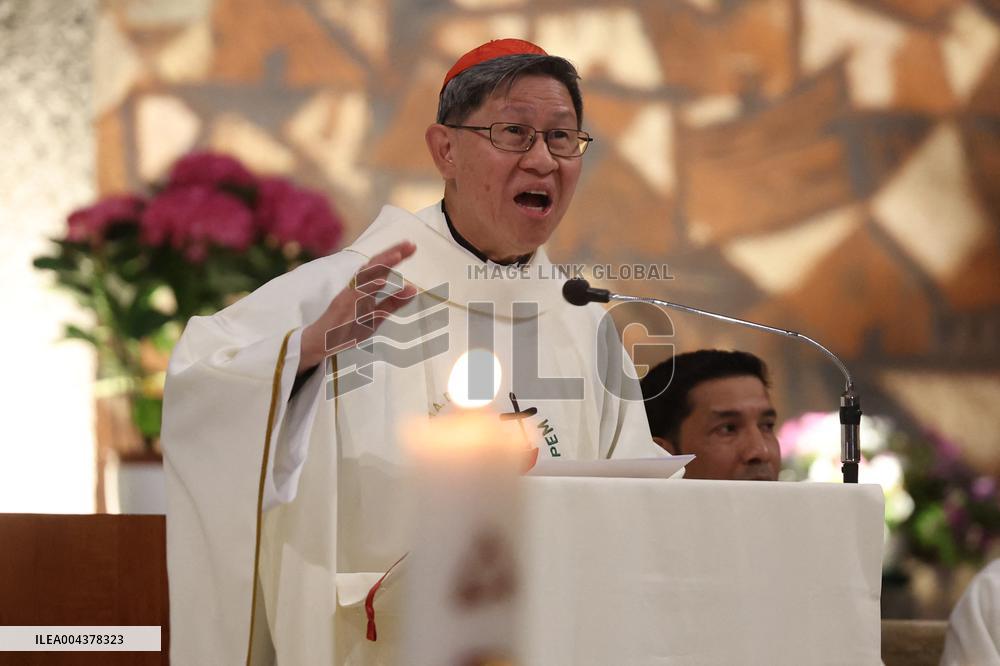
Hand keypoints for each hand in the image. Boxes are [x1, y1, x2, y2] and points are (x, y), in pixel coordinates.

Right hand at [298, 241, 417, 372]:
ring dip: (381, 264)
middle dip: (392, 253)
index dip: (395, 255)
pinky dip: (369, 286)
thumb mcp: (376, 315)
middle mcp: (357, 287)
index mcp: (364, 286)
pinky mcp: (343, 307)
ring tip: (397, 255)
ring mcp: (349, 295)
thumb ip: (393, 303)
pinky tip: (381, 280)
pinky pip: (356, 295)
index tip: (411, 246)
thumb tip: (413, 290)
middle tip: (410, 244)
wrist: (322, 342)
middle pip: (375, 265)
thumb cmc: (348, 327)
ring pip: (366, 276)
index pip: (381, 267)